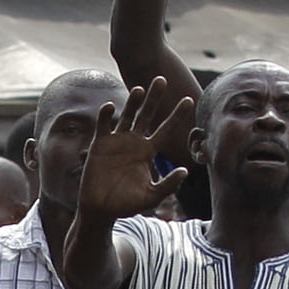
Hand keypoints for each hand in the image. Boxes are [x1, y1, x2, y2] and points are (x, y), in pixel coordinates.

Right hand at [75, 75, 197, 216]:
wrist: (101, 209)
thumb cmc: (127, 204)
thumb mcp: (151, 196)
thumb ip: (168, 185)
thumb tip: (185, 171)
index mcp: (148, 151)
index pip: (166, 129)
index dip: (177, 115)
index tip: (188, 100)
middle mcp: (134, 142)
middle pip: (146, 114)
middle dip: (154, 98)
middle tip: (162, 79)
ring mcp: (116, 141)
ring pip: (126, 116)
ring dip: (132, 102)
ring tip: (140, 89)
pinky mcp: (99, 144)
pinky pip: (104, 126)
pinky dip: (106, 116)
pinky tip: (111, 107)